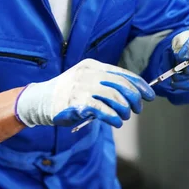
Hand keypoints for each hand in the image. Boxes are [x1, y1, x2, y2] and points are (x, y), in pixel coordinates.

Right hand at [15, 58, 154, 127]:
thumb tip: (133, 95)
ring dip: (124, 109)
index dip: (139, 85)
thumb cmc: (67, 94)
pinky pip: (102, 109)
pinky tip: (116, 121)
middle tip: (137, 109)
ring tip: (124, 117)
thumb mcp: (86, 82)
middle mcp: (88, 74)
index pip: (122, 73)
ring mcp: (81, 87)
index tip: (149, 95)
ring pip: (114, 97)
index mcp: (93, 66)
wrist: (38, 101)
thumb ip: (105, 85)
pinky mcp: (76, 103)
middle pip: (121, 85)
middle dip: (134, 98)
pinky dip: (113, 117)